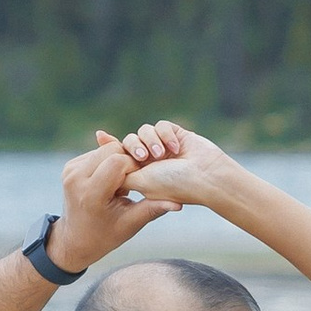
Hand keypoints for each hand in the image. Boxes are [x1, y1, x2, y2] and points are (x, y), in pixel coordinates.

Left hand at [52, 125, 185, 272]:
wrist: (75, 239)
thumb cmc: (106, 235)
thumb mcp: (131, 224)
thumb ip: (152, 209)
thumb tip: (178, 204)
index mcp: (91, 193)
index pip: (117, 162)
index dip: (135, 165)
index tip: (142, 179)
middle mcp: (76, 178)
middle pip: (111, 150)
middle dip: (128, 159)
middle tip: (135, 178)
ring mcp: (70, 170)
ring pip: (104, 149)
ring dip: (119, 159)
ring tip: (124, 182)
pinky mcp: (69, 166)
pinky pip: (96, 153)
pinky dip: (109, 161)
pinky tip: (113, 179)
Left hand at [93, 119, 245, 213]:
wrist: (207, 178)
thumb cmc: (174, 185)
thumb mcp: (141, 184)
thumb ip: (121, 174)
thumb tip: (103, 163)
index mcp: (137, 176)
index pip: (117, 158)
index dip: (114, 151)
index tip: (107, 141)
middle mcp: (147, 162)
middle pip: (126, 142)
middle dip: (134, 147)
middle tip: (144, 158)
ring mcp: (160, 148)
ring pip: (142, 132)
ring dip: (151, 141)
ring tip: (162, 154)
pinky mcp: (173, 135)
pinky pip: (159, 125)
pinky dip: (165, 134)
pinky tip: (175, 148)